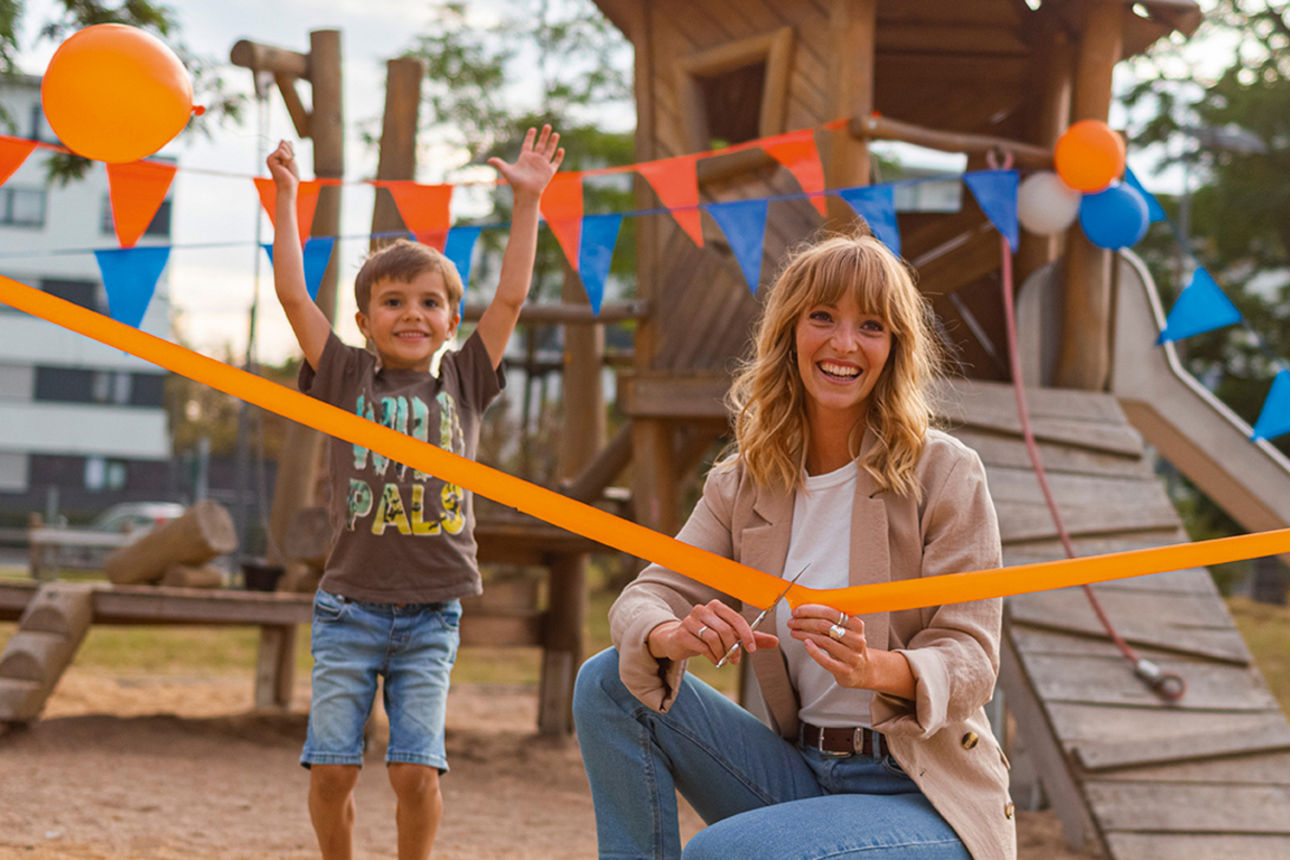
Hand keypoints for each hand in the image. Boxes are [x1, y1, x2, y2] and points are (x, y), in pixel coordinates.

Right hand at [266, 140, 298, 193]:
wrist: (288, 186)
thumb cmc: (291, 176)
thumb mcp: (292, 160)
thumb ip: (288, 150)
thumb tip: (284, 140)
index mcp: (278, 156)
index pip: (286, 144)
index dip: (292, 151)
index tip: (291, 162)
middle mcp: (272, 156)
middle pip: (285, 144)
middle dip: (291, 154)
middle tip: (289, 166)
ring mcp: (270, 157)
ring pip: (283, 147)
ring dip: (289, 157)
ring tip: (286, 167)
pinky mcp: (270, 159)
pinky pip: (281, 151)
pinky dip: (286, 158)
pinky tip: (284, 166)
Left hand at [488, 125, 563, 201]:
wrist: (525, 193)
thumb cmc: (516, 183)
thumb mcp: (507, 171)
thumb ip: (499, 164)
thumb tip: (488, 160)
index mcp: (525, 157)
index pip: (528, 144)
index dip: (530, 137)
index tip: (533, 129)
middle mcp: (535, 159)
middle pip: (540, 144)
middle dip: (544, 135)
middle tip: (547, 126)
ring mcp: (543, 165)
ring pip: (549, 151)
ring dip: (552, 143)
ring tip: (555, 133)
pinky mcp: (549, 171)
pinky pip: (555, 162)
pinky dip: (558, 156)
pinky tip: (561, 149)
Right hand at [646, 600, 777, 666]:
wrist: (678, 640)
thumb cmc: (707, 636)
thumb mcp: (730, 636)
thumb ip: (752, 638)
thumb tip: (776, 641)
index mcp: (716, 606)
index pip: (736, 619)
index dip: (747, 635)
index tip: (751, 650)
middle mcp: (703, 610)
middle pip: (726, 630)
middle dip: (733, 648)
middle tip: (735, 660)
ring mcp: (690, 620)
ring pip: (714, 639)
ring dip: (722, 653)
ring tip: (723, 660)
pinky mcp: (683, 633)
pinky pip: (703, 647)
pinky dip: (712, 657)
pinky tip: (714, 660)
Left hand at [788, 604, 875, 688]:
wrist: (863, 671)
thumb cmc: (849, 648)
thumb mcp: (845, 632)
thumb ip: (830, 621)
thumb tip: (804, 610)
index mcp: (856, 625)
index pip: (830, 612)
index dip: (811, 610)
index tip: (797, 611)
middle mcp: (857, 640)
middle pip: (825, 625)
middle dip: (804, 621)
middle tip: (792, 621)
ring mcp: (852, 656)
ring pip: (823, 640)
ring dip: (804, 634)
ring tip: (794, 631)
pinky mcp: (845, 670)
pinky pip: (826, 660)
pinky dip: (813, 650)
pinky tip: (805, 643)